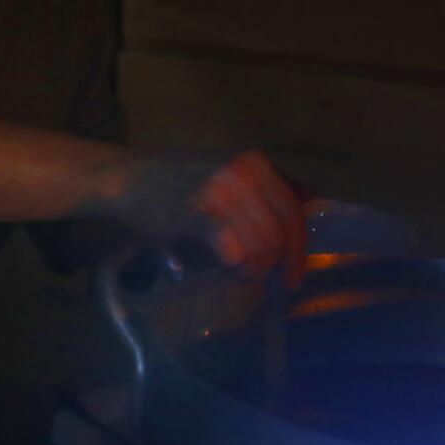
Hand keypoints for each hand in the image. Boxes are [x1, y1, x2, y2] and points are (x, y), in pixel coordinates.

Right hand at [196, 151, 307, 287]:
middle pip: (278, 232)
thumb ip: (271, 185)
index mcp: (257, 165)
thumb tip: (310, 196)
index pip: (292, 212)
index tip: (294, 275)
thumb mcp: (234, 176)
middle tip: (268, 280)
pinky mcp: (196, 213)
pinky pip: (232, 247)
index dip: (298, 248)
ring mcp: (219, 191)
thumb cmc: (184, 182)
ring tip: (246, 275)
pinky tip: (232, 268)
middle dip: (277, 262)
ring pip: (259, 243)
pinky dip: (237, 264)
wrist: (134, 181)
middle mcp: (242, 173)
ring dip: (256, 267)